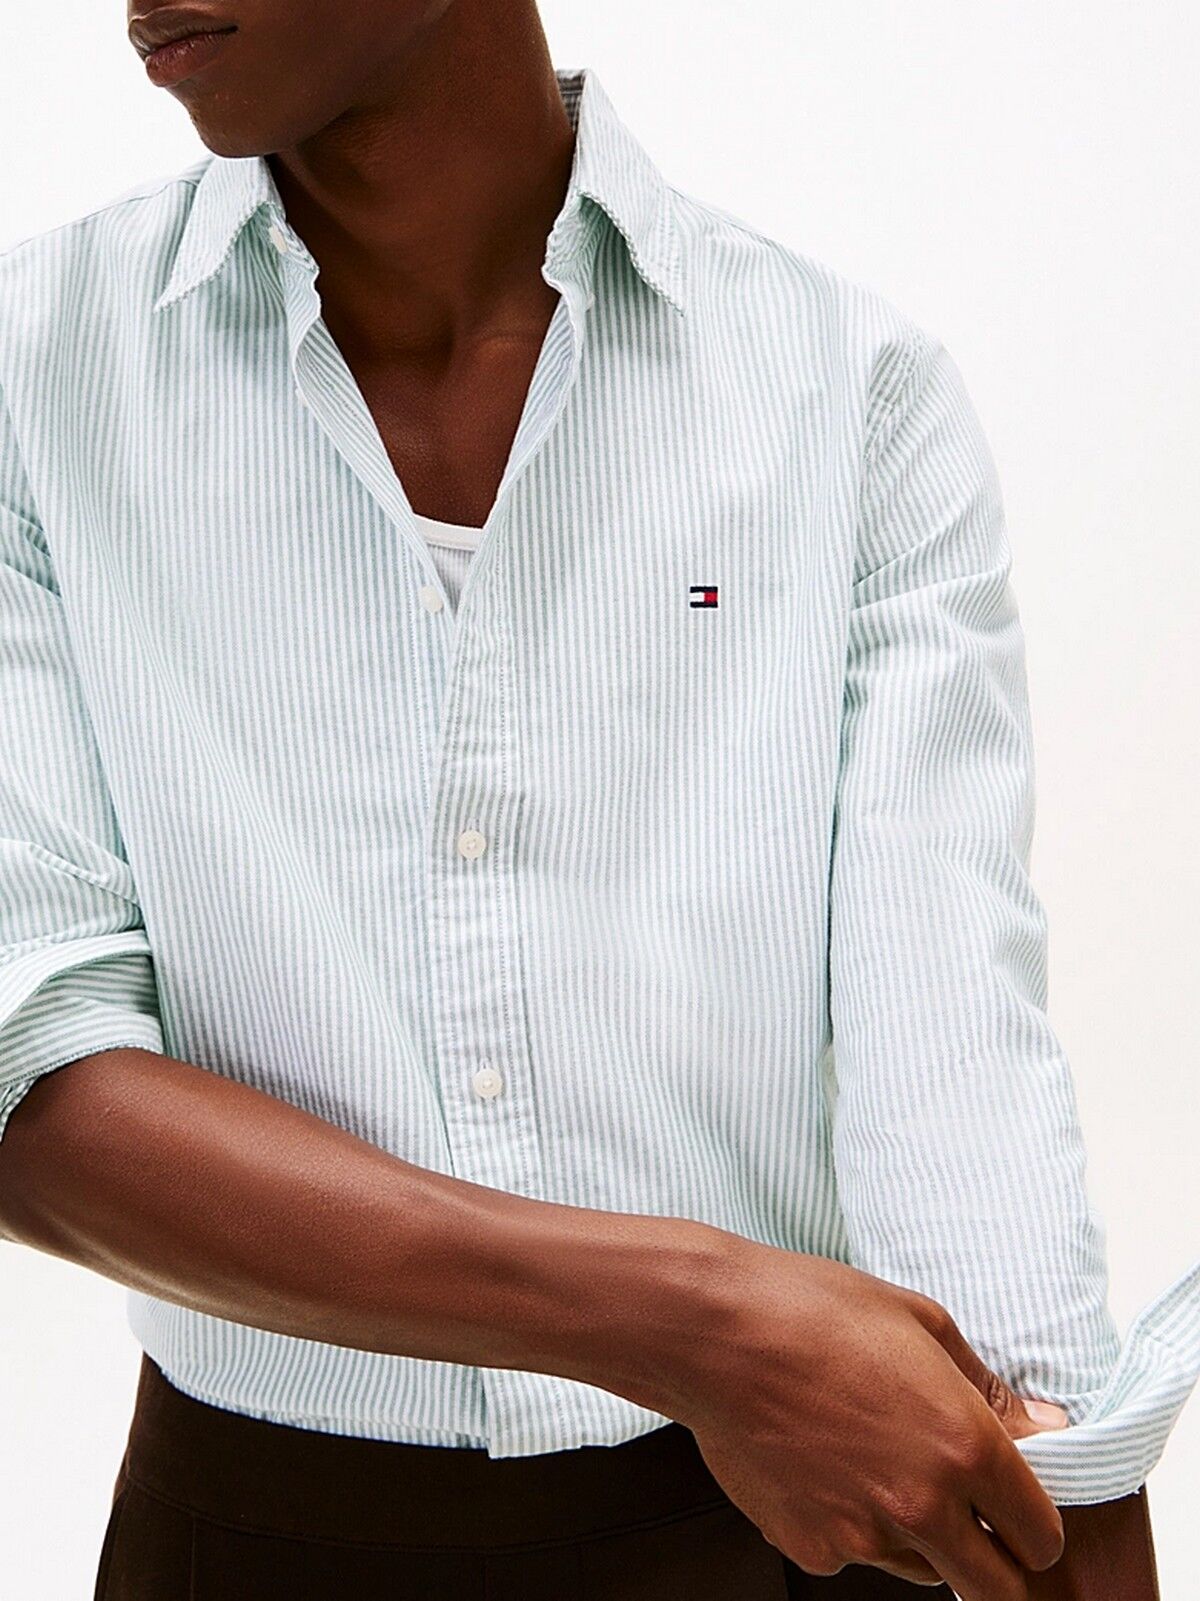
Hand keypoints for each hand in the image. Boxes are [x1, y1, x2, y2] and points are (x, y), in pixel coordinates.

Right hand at [670, 1241, 1067, 1600]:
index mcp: (964, 1445)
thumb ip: (990, 1389)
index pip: (1041, 1536)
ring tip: (879, 1466)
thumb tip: (1043, 1430)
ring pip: (924, 1571)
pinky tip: (827, 1467)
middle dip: (996, 1560)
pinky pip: (856, 1556)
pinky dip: (854, 1527)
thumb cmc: (812, 1310)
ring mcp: (864, 1535)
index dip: (1035, 1524)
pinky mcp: (812, 1548)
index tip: (1018, 1509)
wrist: (714, 1333)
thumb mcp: (920, 1321)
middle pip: (998, 1589)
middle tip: (970, 1518)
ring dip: (922, 1540)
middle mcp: (923, 1504)